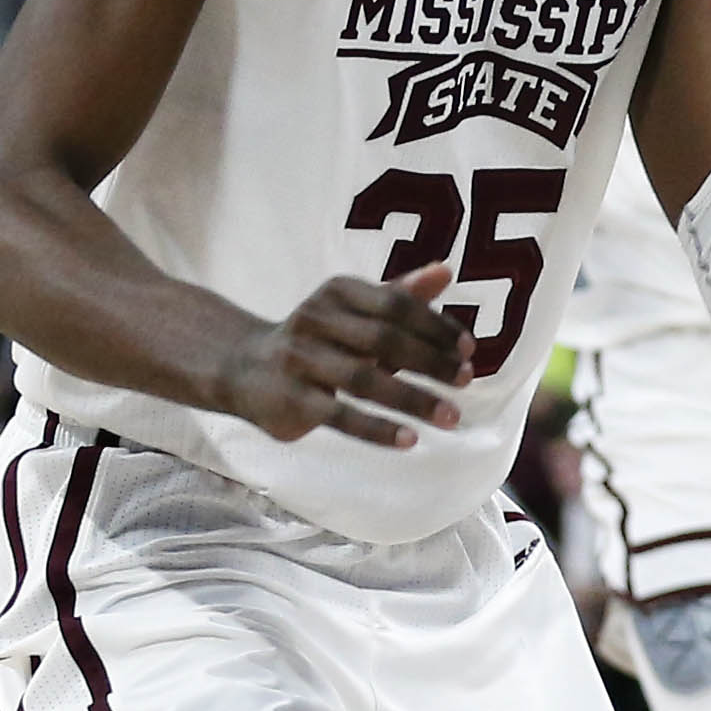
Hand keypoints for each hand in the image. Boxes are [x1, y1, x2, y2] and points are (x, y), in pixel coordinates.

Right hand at [220, 261, 470, 447]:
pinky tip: (409, 439)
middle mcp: (315, 319)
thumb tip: (445, 271)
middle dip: (431, 361)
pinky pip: (340, 416)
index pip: (396, 305)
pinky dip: (377, 428)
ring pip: (364, 379)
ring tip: (450, 417)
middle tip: (466, 380)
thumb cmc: (317, 338)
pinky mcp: (290, 399)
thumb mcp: (354, 310)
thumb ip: (401, 295)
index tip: (469, 350)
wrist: (241, 367)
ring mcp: (299, 360)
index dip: (436, 326)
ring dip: (413, 399)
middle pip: (384, 339)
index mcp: (338, 292)